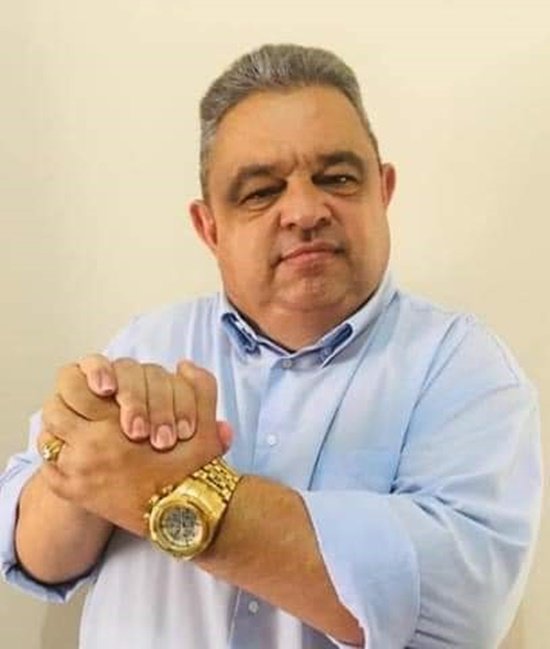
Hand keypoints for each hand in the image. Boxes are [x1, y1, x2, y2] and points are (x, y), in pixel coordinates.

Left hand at [38, 364, 227, 536]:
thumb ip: (201, 387)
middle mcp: (90, 448)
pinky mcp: (77, 494)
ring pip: (48, 438)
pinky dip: (55, 455)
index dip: (87, 379)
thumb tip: (184, 365)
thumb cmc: (195, 471)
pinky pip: (48, 468)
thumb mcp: (206, 424)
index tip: (103, 385)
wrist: (187, 518)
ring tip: (80, 422)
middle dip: (70, 400)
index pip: (76, 387)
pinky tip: (74, 449)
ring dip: (61, 426)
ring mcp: (79, 474)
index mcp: (114, 426)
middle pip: (56, 409)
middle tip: (87, 400)